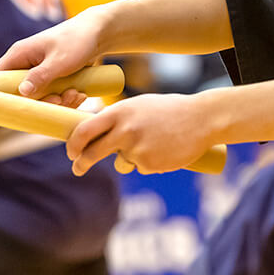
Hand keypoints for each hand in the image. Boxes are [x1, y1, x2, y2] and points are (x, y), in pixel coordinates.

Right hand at [0, 8, 107, 100]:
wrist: (99, 33)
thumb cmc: (77, 40)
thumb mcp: (59, 60)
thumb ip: (40, 76)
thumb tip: (22, 92)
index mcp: (19, 55)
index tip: (15, 107)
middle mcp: (25, 65)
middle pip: (20, 95)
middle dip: (42, 102)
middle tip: (60, 100)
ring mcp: (39, 73)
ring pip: (40, 99)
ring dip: (59, 102)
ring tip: (76, 94)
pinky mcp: (52, 79)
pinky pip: (54, 97)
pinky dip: (66, 99)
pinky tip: (80, 93)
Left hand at [66, 92, 215, 175]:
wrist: (202, 119)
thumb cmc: (168, 110)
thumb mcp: (138, 106)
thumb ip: (117, 119)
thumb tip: (93, 133)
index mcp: (119, 112)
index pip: (84, 130)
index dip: (73, 144)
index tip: (71, 151)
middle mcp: (125, 130)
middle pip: (92, 153)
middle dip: (82, 163)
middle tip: (77, 168)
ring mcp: (137, 149)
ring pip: (121, 162)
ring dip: (128, 159)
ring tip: (153, 142)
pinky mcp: (149, 164)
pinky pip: (140, 167)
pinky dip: (148, 162)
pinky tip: (164, 150)